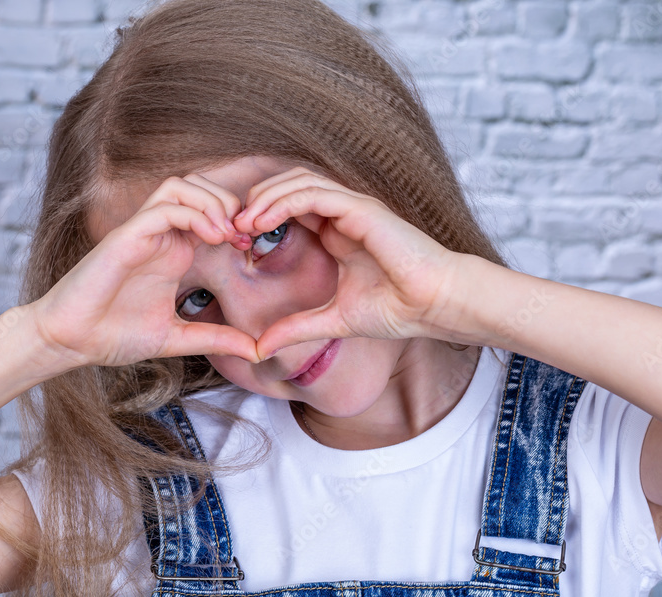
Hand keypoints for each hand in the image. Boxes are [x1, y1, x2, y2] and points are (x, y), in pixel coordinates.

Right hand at [28, 175, 260, 367]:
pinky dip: (192, 213)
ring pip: (182, 186)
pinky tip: (210, 237)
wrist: (71, 342)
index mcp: (174, 250)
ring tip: (227, 233)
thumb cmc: (113, 335)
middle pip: (200, 186)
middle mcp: (160, 235)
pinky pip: (163, 207)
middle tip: (243, 235)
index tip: (251, 248)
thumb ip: (216, 339)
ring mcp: (142, 232)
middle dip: (230, 202)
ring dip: (212, 201)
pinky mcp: (125, 237)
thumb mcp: (178, 338)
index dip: (238, 220)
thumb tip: (256, 351)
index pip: (210, 209)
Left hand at [231, 167, 474, 360]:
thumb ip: (297, 328)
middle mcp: (342, 214)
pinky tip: (262, 221)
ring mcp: (352, 207)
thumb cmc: (398, 310)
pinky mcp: (361, 208)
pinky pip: (314, 192)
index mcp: (336, 233)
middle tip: (227, 228)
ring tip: (241, 222)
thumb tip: (260, 348)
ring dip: (264, 198)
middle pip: (287, 187)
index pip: (288, 209)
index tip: (233, 243)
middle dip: (254, 202)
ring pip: (297, 182)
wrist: (434, 306)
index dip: (258, 219)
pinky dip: (283, 201)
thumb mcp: (333, 321)